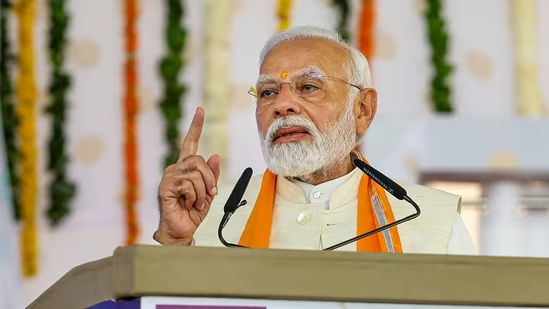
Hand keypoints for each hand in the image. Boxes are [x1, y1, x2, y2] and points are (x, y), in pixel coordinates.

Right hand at [154, 107, 220, 244]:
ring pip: (196, 174)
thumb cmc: (192, 212)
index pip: (190, 143)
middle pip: (199, 161)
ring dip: (202, 192)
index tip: (200, 110)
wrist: (182, 230)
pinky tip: (188, 204)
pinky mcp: (166, 187)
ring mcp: (169, 177)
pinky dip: (195, 197)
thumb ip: (212, 175)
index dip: (196, 127)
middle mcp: (176, 169)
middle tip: (210, 194)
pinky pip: (189, 185)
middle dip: (210, 179)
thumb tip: (215, 156)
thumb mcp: (208, 192)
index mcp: (186, 168)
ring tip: (196, 203)